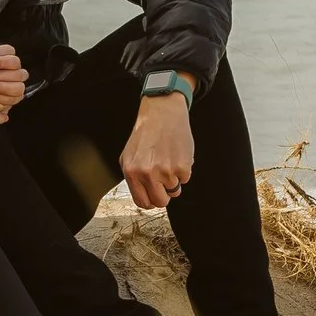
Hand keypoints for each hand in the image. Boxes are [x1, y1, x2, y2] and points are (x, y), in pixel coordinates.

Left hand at [120, 91, 194, 207]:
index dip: (151, 201)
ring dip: (174, 179)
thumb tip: (144, 195)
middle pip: (160, 202)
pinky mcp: (182, 167)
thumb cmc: (146, 133)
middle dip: (164, 194)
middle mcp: (147, 174)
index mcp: (131, 172)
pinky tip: (177, 155)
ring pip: (175, 190)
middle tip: (165, 181)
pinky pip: (186, 179)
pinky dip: (183, 170)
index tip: (155, 195)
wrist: (162, 113)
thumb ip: (134, 178)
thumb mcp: (129, 156)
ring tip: (169, 160)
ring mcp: (165, 171)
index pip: (142, 202)